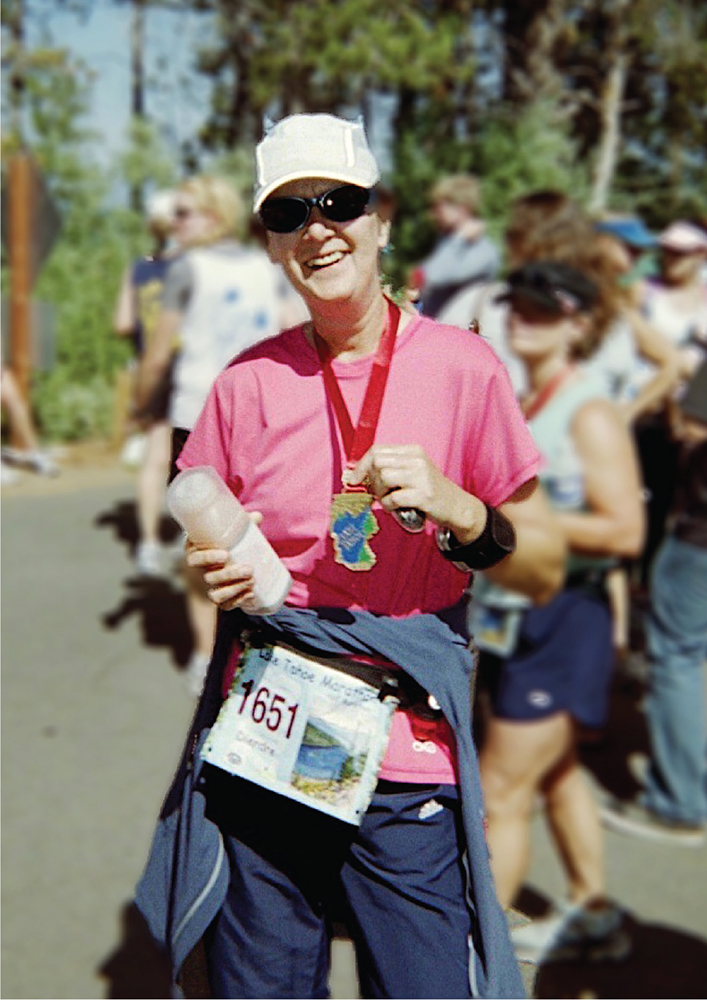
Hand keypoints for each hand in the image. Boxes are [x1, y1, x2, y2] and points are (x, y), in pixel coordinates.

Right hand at [185, 511, 262, 610]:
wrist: (227, 557)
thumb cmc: (226, 539)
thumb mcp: (231, 530)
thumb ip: (243, 523)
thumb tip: (256, 516)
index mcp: (196, 553)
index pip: (195, 559)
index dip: (208, 558)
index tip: (225, 555)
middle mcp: (199, 572)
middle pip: (208, 578)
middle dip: (229, 575)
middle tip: (249, 569)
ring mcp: (209, 587)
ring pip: (215, 595)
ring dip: (233, 590)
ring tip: (252, 582)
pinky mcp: (220, 599)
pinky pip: (225, 606)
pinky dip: (238, 601)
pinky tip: (251, 594)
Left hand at [347, 444, 484, 539]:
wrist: (457, 507)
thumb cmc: (429, 490)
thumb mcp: (413, 471)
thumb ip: (390, 468)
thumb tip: (358, 475)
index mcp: (413, 450)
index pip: (377, 450)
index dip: (361, 465)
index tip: (353, 480)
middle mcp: (417, 459)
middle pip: (377, 462)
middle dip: (371, 480)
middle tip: (378, 493)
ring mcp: (421, 476)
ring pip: (383, 478)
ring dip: (381, 494)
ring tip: (390, 500)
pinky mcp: (423, 494)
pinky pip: (393, 498)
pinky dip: (389, 506)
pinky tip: (397, 508)